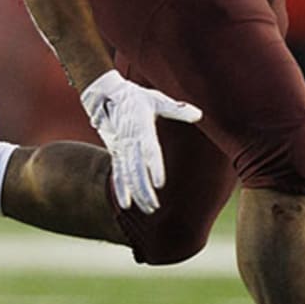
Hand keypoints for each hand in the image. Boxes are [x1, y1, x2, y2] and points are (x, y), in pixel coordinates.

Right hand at [79, 69, 201, 212]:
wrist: (105, 94)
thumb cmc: (135, 97)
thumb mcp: (155, 99)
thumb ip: (176, 109)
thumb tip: (199, 114)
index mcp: (141, 128)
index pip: (149, 151)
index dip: (154, 167)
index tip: (160, 183)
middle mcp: (129, 141)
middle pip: (136, 170)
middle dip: (144, 190)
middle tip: (155, 207)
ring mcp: (121, 148)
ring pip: (128, 175)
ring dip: (136, 193)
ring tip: (148, 209)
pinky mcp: (116, 152)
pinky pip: (118, 173)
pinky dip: (121, 188)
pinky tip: (126, 204)